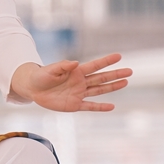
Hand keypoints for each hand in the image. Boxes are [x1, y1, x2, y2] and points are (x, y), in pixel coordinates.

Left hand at [11, 53, 129, 112]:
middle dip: (115, 74)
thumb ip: (62, 66)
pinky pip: (90, 106)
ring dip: (112, 87)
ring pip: (99, 90)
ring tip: (126, 82)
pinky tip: (112, 106)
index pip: (94, 66)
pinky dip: (100, 107)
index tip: (119, 56)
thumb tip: (76, 63)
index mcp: (76, 71)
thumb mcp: (50, 70)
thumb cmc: (41, 76)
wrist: (33, 88)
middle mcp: (81, 82)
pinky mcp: (75, 104)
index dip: (106, 61)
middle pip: (101, 78)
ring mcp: (79, 93)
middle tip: (130, 71)